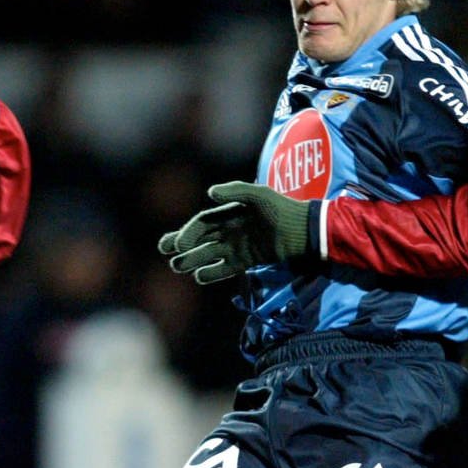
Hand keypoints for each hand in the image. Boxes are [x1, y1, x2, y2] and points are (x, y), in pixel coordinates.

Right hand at [157, 182, 309, 284]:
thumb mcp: (259, 195)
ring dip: (192, 260)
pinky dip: (212, 273)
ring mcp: (237, 246)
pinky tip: (199, 276)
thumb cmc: (281, 208)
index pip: (202, 223)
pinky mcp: (247, 260)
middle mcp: (230, 229)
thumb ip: (235, 191)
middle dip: (182, 245)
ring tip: (177, 266)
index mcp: (229, 212)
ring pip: (209, 254)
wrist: (302, 230)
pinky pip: (224, 268)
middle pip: (201, 239)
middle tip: (166, 253)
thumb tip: (209, 193)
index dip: (188, 232)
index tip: (176, 243)